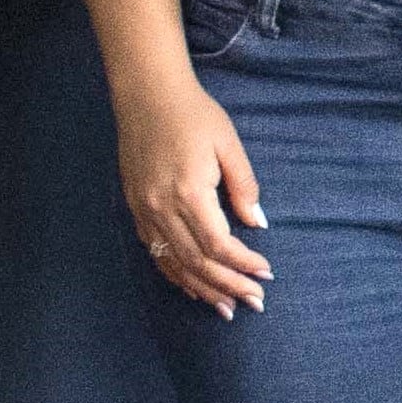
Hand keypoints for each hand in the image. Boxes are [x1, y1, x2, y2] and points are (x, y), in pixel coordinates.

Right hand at [110, 75, 271, 317]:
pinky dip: (176, 274)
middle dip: (228, 286)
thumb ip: (244, 187)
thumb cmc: (194, 115)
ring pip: (174, 263)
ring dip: (203, 288)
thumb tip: (258, 224)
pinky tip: (193, 286)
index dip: (243, 264)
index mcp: (189, 192)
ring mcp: (144, 211)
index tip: (266, 274)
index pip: (219, 245)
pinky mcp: (135, 209)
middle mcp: (161, 208)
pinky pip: (155, 252)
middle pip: (197, 262)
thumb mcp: (229, 145)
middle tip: (254, 303)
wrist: (147, 95)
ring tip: (227, 307)